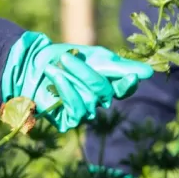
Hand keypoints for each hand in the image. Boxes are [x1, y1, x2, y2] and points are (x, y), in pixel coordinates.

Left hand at [1, 31, 152, 132]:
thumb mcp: (91, 56)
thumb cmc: (62, 57)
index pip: (124, 89)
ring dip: (70, 79)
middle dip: (85, 73)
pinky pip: (75, 110)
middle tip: (66, 58)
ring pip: (89, 101)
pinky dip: (65, 89)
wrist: (29, 63)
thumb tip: (148, 73)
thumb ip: (117, 66)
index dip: (128, 84)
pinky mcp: (66, 120)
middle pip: (104, 92)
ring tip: (54, 66)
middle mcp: (96, 100)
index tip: (128, 75)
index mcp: (105, 83)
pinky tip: (54, 76)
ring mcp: (82, 112)